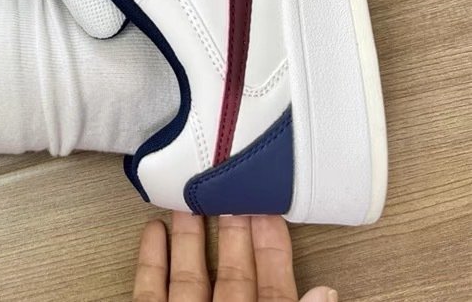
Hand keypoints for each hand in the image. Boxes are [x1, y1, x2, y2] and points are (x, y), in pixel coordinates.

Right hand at [132, 211, 336, 301]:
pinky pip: (149, 293)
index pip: (274, 288)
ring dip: (188, 235)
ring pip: (189, 276)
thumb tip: (327, 292)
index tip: (268, 206)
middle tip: (229, 185)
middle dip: (231, 228)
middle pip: (231, 272)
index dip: (272, 247)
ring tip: (188, 198)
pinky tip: (153, 229)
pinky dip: (151, 261)